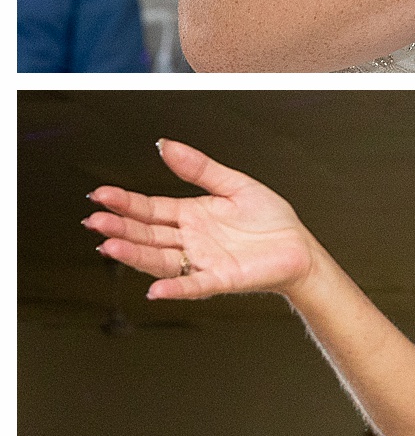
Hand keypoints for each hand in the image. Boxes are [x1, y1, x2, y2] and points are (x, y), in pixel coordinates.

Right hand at [83, 141, 316, 303]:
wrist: (300, 247)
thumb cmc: (270, 219)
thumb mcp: (234, 184)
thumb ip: (200, 168)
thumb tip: (166, 145)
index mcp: (191, 214)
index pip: (150, 208)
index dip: (125, 203)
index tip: (100, 196)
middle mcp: (191, 239)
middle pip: (148, 234)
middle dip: (121, 227)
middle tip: (94, 221)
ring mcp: (203, 260)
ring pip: (161, 259)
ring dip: (136, 254)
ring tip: (110, 246)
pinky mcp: (222, 279)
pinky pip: (194, 285)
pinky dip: (175, 288)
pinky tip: (155, 290)